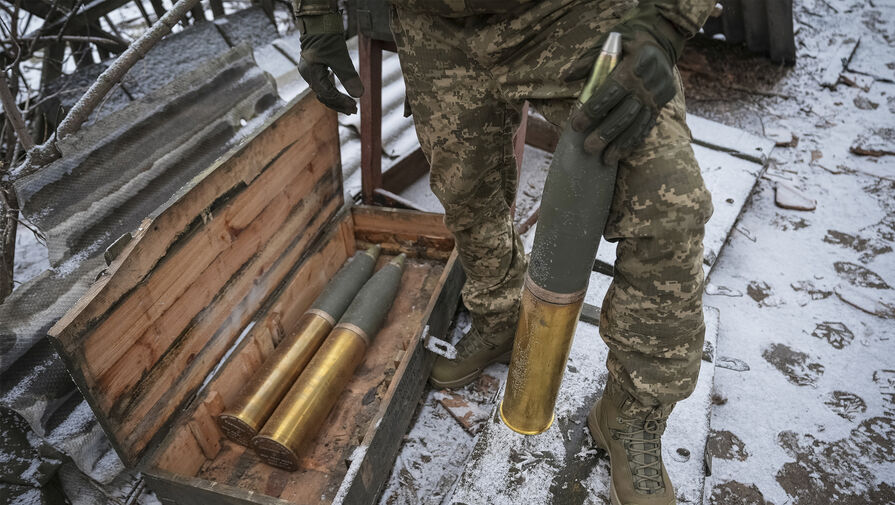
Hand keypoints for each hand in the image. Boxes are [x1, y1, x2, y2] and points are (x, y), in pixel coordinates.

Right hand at [298, 14, 363, 114]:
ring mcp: (309, 72)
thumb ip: (348, 76)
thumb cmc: (328, 38)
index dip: (341, 101)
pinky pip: (322, 85)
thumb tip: (359, 95)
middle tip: (353, 111)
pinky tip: (341, 94)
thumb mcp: (340, 57)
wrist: (318, 23)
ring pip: (322, 92)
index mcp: (311, 73)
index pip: (327, 93)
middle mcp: (308, 74)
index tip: (354, 105)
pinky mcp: (313, 69)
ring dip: (336, 100)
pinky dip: (332, 91)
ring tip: (350, 106)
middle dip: (339, 104)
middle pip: (323, 96)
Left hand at [570, 12, 684, 164]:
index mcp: (636, 63)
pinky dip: (633, 142)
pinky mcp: (662, 104)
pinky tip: (621, 154)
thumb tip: (567, 78)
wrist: (662, 38)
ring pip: (638, 124)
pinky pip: (647, 126)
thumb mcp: (611, 40)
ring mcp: (658, 95)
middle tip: (588, 147)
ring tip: (604, 160)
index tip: (576, 124)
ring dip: (620, 144)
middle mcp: (650, 82)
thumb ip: (589, 59)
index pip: (612, 91)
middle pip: (625, 113)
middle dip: (605, 133)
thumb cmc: (629, 40)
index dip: (593, 110)